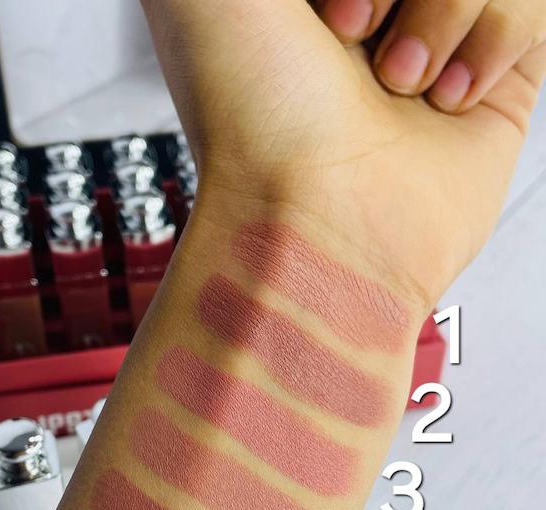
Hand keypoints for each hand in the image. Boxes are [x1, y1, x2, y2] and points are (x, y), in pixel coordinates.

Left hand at [142, 0, 544, 309]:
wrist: (320, 225)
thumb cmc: (255, 110)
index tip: (329, 11)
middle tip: (346, 26)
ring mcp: (438, 22)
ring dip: (445, 0)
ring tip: (394, 81)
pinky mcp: (499, 66)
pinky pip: (536, 1)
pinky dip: (494, 38)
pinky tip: (439, 100)